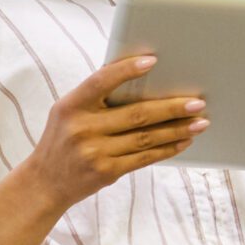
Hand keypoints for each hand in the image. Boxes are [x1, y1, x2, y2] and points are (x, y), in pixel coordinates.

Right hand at [25, 55, 206, 208]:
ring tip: (200, 122)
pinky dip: (167, 149)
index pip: (101, 81)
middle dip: (172, 107)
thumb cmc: (63, 139)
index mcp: (71, 106)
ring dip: (178, 129)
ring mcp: (94, 152)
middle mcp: (82, 128)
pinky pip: (144, 157)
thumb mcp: (67, 112)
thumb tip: (144, 76)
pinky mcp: (106, 172)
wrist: (44, 184)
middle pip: (137, 114)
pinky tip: (184, 141)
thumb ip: (96, 97)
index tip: (153, 61)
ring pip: (146, 137)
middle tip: (198, 102)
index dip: (126, 70)